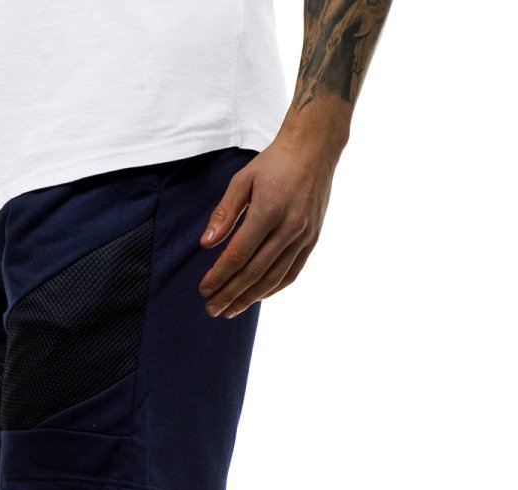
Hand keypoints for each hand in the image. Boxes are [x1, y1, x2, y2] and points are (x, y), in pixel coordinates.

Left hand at [197, 131, 343, 318]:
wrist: (315, 150)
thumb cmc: (274, 163)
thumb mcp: (242, 180)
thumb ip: (224, 213)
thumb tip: (206, 244)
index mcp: (269, 211)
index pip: (238, 254)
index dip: (219, 275)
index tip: (203, 289)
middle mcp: (289, 228)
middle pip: (254, 273)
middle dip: (229, 294)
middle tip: (211, 309)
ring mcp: (304, 237)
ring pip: (272, 279)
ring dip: (249, 299)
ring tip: (229, 311)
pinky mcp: (312, 241)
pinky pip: (291, 274)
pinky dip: (271, 290)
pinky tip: (255, 297)